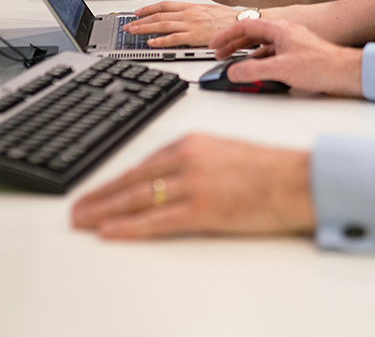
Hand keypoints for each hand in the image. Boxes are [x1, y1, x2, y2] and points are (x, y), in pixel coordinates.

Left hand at [71, 134, 314, 238]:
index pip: (143, 163)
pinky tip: (109, 231)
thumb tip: (168, 180)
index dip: (115, 179)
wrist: (297, 179)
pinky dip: (129, 226)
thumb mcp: (224, 152)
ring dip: (105, 210)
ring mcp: (194, 183)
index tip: (97, 188)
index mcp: (193, 142)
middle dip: (101, 194)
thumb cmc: (268, 168)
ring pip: (138, 197)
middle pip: (133, 179)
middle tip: (76, 207)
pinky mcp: (203, 209)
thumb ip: (194, 161)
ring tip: (82, 220)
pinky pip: (157, 220)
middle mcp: (188, 158)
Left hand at [126, 1, 239, 46]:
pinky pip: (174, 39)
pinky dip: (161, 41)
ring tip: (132, 32)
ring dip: (145, 28)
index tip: (138, 12)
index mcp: (191, 7)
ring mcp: (191, 24)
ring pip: (162, 25)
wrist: (243, 22)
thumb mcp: (209, 11)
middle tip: (128, 25)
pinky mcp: (195, 36)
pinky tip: (151, 43)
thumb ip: (194, 14)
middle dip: (141, 20)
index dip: (149, 8)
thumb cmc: (229, 19)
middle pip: (159, 15)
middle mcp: (188, 14)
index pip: (164, 5)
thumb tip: (184, 19)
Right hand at [211, 18, 364, 97]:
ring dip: (246, 53)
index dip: (226, 35)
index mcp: (278, 28)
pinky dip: (259, 59)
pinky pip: (271, 53)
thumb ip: (254, 70)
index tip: (215, 44)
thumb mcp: (281, 69)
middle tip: (220, 54)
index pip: (245, 26)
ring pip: (261, 44)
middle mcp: (284, 31)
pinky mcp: (297, 53)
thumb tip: (234, 71)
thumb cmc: (322, 64)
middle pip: (251, 34)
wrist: (345, 71)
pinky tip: (257, 70)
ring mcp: (291, 42)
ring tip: (234, 63)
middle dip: (233, 44)